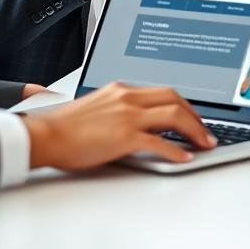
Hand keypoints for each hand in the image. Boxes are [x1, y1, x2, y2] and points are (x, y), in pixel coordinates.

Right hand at [21, 82, 216, 170]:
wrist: (43, 135)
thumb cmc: (64, 127)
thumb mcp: (97, 108)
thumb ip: (119, 110)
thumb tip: (137, 123)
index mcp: (122, 90)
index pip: (163, 92)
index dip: (184, 105)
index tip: (193, 117)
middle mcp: (128, 97)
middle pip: (175, 99)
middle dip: (196, 116)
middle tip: (206, 131)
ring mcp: (128, 115)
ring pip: (175, 116)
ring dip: (195, 130)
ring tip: (205, 144)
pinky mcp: (124, 136)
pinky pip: (160, 142)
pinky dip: (177, 151)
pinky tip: (185, 158)